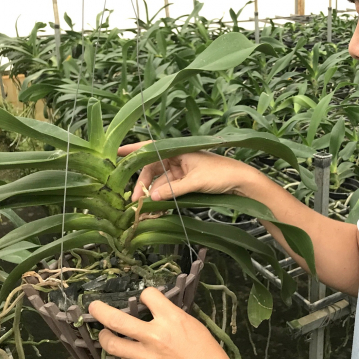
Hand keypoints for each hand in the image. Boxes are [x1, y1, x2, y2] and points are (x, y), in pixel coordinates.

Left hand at [89, 287, 229, 358]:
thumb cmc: (204, 348)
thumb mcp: (190, 324)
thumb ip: (171, 316)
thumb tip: (157, 311)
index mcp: (171, 318)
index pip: (149, 295)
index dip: (147, 294)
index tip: (146, 296)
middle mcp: (154, 335)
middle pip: (117, 320)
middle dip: (101, 311)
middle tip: (94, 307)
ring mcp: (146, 356)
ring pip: (113, 344)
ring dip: (105, 337)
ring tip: (103, 333)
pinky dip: (120, 355)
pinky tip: (122, 352)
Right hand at [118, 142, 263, 201]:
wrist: (242, 181)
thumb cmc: (221, 173)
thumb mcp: (195, 181)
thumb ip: (173, 189)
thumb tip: (150, 197)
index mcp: (179, 150)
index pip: (151, 148)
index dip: (133, 150)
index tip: (117, 153)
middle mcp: (178, 158)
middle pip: (153, 170)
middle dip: (143, 185)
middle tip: (136, 201)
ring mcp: (182, 171)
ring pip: (160, 183)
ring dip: (153, 195)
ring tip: (145, 211)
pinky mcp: (187, 182)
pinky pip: (170, 190)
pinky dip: (163, 199)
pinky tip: (157, 210)